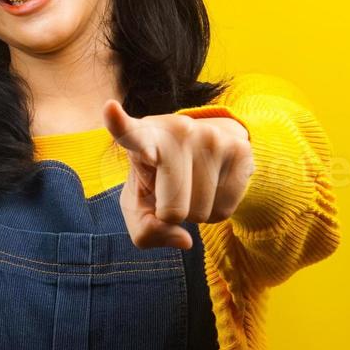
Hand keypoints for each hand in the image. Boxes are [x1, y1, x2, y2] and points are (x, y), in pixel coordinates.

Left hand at [102, 100, 254, 249]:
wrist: (204, 148)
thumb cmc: (158, 180)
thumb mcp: (139, 206)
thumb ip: (146, 231)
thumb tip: (185, 240)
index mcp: (142, 137)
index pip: (129, 133)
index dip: (118, 124)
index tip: (110, 110)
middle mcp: (176, 130)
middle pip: (173, 211)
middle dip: (172, 215)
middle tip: (172, 191)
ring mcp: (211, 136)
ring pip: (201, 213)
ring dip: (196, 212)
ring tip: (192, 184)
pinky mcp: (239, 149)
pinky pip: (225, 210)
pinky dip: (216, 211)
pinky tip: (211, 185)